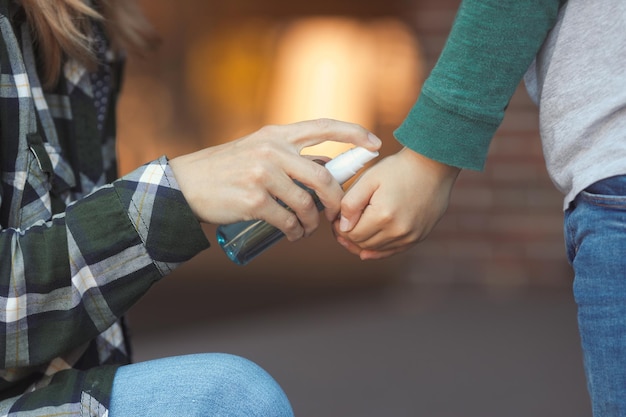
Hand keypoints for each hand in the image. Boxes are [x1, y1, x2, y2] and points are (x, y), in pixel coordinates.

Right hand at [169, 119, 380, 241]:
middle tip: (337, 213)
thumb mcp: (258, 150)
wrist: (186, 185)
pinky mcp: (254, 200)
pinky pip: (288, 221)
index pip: (323, 126)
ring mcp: (263, 175)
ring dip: (312, 222)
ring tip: (307, 229)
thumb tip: (328, 167)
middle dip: (336, 199)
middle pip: (323, 176)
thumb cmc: (226, 169)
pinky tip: (293, 235)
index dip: (353, 133)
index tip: (375, 144)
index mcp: (276, 134)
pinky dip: (295, 232)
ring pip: (306, 204)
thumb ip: (290, 156)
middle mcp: (272, 150)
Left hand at [333, 147, 459, 258]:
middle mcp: (398, 231)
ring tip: (355, 230)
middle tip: (342, 225)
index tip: (336, 219)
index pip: (351, 234)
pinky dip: (379, 250)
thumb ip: (350, 203)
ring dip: (363, 243)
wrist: (433, 165)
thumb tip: (342, 226)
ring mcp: (410, 236)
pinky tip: (368, 250)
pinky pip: (393, 251)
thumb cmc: (398, 169)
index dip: (339, 228)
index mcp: (383, 216)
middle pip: (363, 244)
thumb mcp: (369, 179)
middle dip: (349, 236)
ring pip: (377, 250)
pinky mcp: (419, 237)